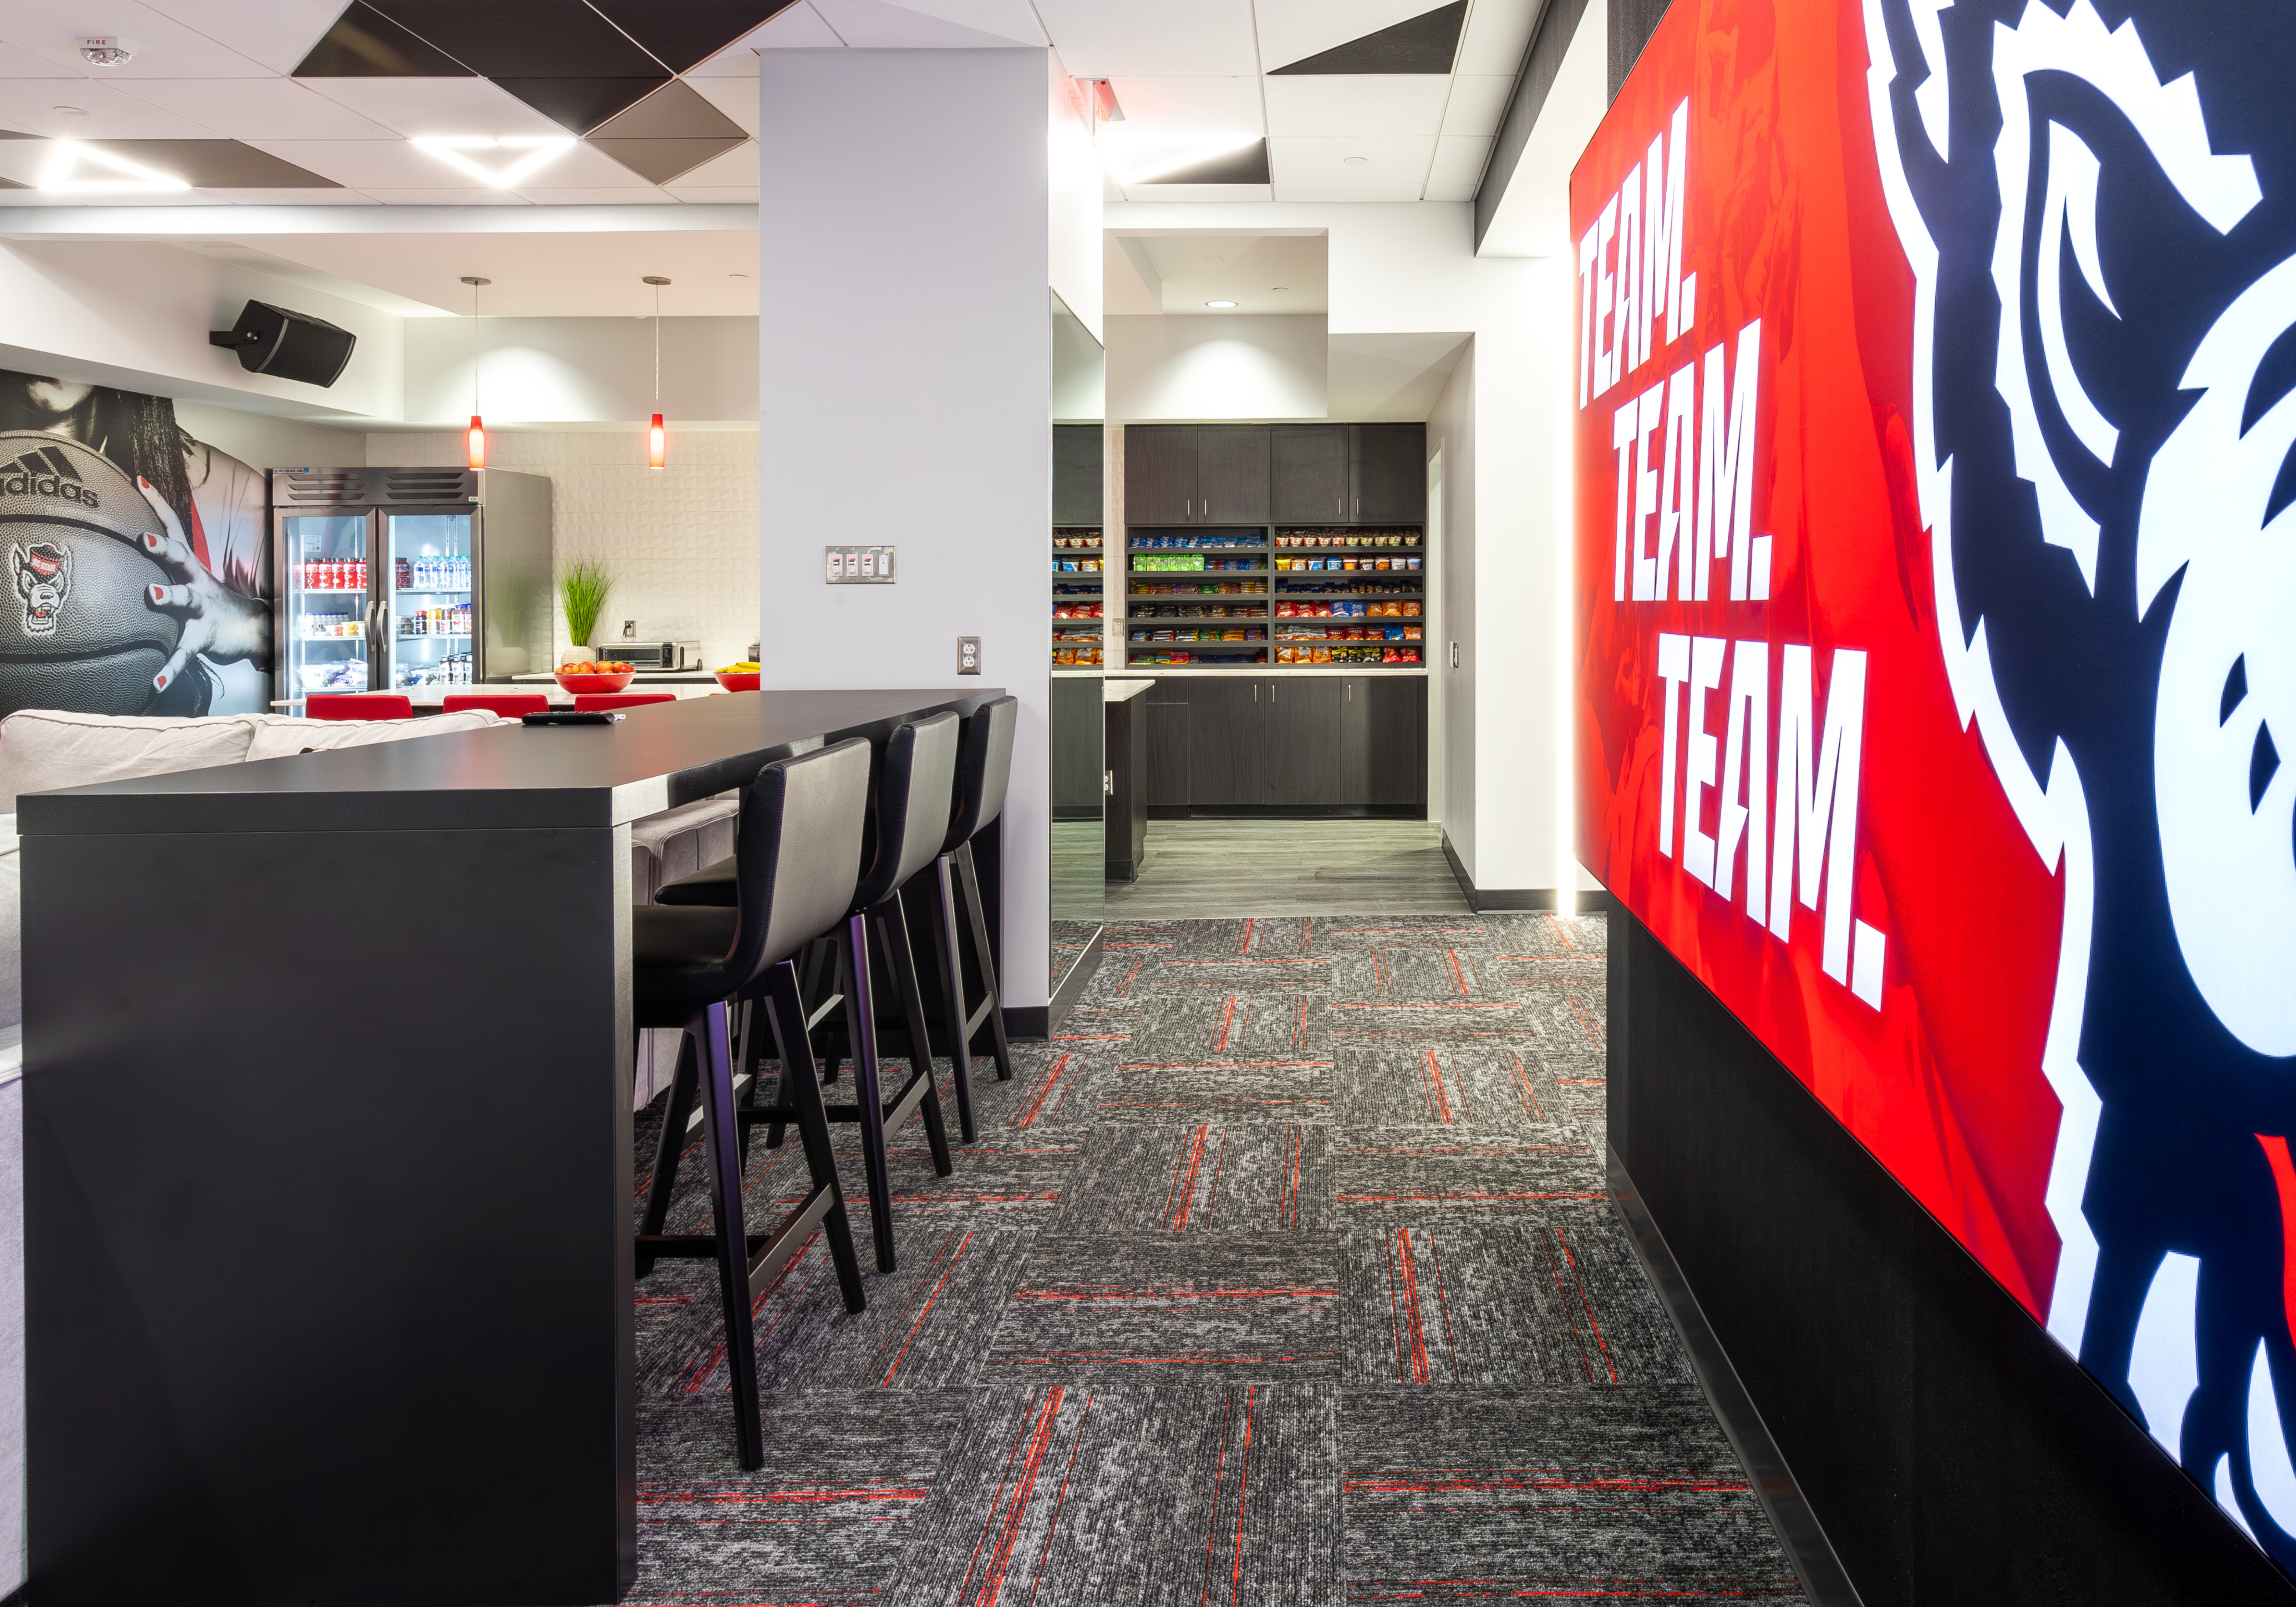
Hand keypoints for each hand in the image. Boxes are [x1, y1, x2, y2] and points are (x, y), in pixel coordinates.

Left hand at [136, 475, 270, 691]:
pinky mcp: (202, 638)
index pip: (173, 528)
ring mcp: (201, 610)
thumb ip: (169, 559)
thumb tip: (138, 535)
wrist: (254, 631)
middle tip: (144, 537)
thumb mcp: (193, 576)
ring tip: (151, 596)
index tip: (136, 479)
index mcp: (191, 566)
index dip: (156, 503)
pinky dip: (169, 670)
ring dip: (169, 597)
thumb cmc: (214, 602)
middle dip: (163, 547)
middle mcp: (196, 583)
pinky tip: (153, 684)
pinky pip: (183, 654)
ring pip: (184, 600)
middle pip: (181, 558)